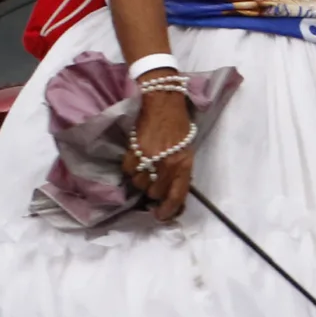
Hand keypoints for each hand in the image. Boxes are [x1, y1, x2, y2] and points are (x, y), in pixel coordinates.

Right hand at [120, 88, 195, 221]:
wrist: (162, 101)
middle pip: (154, 192)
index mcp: (184, 164)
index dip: (168, 210)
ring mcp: (148, 159)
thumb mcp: (187, 148)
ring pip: (139, 183)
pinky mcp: (132, 151)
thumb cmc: (178, 122)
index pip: (176, 196)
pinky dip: (131, 168)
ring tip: (146, 165)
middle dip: (154, 189)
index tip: (161, 215)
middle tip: (155, 179)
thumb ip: (181, 168)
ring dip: (141, 179)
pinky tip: (137, 158)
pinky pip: (128, 170)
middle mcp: (166, 165)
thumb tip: (172, 187)